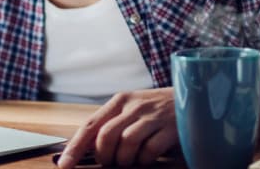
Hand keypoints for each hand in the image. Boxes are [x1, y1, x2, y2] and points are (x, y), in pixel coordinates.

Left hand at [57, 88, 177, 166]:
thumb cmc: (159, 109)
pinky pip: (149, 150)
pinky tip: (148, 158)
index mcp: (119, 101)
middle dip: (104, 157)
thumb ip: (113, 124)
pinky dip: (144, 160)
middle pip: (105, 136)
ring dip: (124, 160)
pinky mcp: (170, 127)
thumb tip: (88, 148)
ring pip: (125, 143)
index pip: (90, 125)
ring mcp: (151, 116)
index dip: (74, 147)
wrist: (195, 97)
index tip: (64, 165)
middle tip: (110, 164)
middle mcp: (133, 106)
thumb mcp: (133, 110)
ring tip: (130, 162)